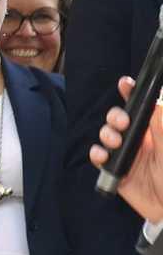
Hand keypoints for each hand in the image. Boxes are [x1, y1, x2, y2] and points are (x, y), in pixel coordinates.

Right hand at [90, 75, 162, 224]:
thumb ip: (161, 127)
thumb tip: (155, 104)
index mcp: (153, 131)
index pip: (141, 108)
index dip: (131, 94)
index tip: (125, 84)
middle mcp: (138, 140)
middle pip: (118, 119)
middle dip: (115, 116)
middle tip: (122, 122)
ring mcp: (125, 154)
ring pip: (107, 135)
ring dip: (107, 134)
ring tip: (115, 142)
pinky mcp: (115, 170)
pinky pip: (99, 158)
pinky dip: (97, 154)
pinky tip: (103, 156)